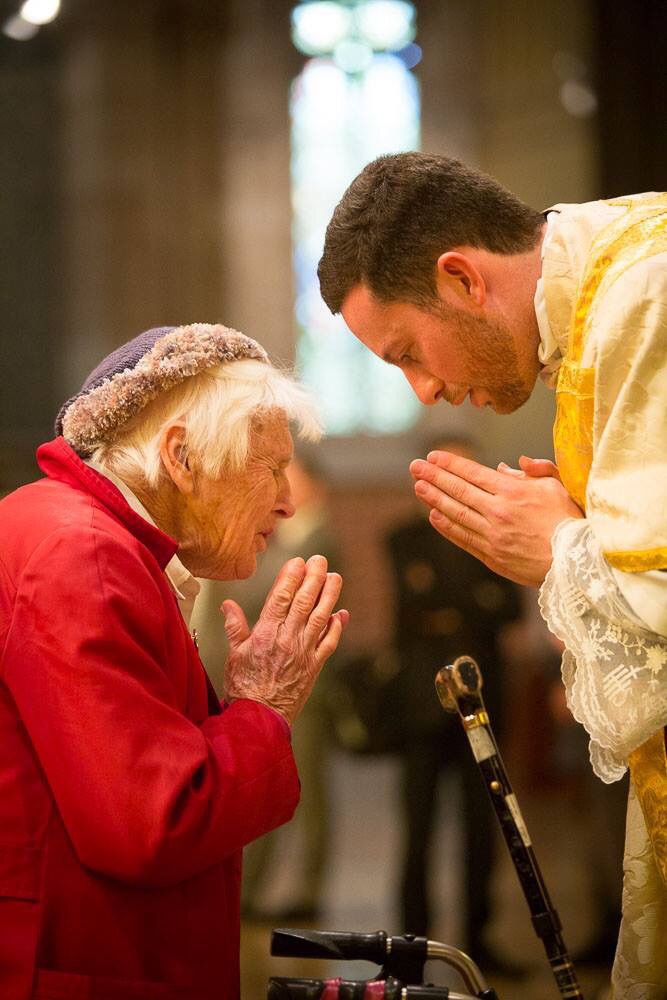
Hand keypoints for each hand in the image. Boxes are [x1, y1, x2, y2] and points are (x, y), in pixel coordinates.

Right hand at [221, 555, 348, 724]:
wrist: (260, 717)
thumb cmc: (244, 686)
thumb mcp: (234, 654)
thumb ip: (234, 627)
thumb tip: (227, 604)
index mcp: (266, 633)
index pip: (280, 598)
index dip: (291, 577)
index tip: (298, 561)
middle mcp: (288, 639)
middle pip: (304, 602)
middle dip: (314, 578)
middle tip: (320, 560)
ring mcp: (304, 652)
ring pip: (321, 617)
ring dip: (330, 596)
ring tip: (335, 577)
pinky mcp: (315, 666)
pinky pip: (329, 642)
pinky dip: (337, 627)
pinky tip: (342, 614)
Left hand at [409, 451, 583, 587]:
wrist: (576, 562)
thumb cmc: (570, 521)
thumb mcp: (558, 486)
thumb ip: (535, 471)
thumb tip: (508, 465)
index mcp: (513, 491)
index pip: (473, 473)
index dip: (450, 464)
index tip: (432, 457)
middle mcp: (497, 511)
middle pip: (458, 490)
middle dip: (433, 477)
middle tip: (414, 467)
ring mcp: (492, 535)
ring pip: (456, 513)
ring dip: (434, 499)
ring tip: (418, 487)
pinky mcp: (491, 555)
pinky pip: (463, 537)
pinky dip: (447, 526)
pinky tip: (434, 515)